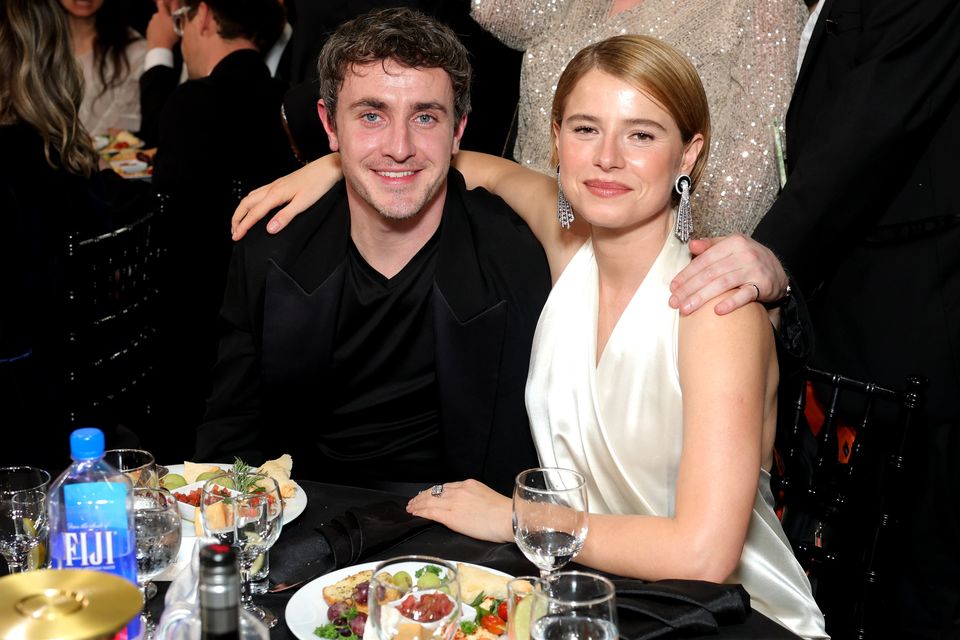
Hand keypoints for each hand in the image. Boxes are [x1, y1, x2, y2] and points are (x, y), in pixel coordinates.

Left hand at [146, 0, 178, 50]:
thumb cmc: (170, 36)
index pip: (161, 3)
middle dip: (164, 16)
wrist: (159, 47)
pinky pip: (153, 29)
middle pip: (159, 14)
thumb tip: (177, 5)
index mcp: (162, 14)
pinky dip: (157, 31)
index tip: (166, 2)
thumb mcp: (177, 23)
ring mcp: (150, 25)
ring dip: (161, 24)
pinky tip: (162, 36)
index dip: (164, 2)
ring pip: (156, 22)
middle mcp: (154, 17)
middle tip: (171, 23)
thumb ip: (177, 13)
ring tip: (167, 32)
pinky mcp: (148, 32)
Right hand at [231, 155, 341, 239]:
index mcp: (275, 194)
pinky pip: (258, 192)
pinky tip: (254, 206)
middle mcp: (272, 188)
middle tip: (233, 232)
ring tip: (239, 222)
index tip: (236, 237)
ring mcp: (275, 184)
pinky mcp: (280, 183)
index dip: (243, 226)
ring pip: (250, 197)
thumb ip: (286, 216)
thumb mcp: (303, 203)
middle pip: (246, 203)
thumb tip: (269, 229)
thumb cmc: (318, 184)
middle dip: (237, 218)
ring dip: (242, 210)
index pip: (254, 213)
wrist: (327, 168)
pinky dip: (250, 202)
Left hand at [406, 479, 512, 542]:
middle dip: (422, 497)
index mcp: (469, 484)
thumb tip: (467, 506)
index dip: (434, 492)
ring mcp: (454, 502)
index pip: (446, 487)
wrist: (508, 518)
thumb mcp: (486, 497)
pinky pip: (431, 512)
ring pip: (430, 500)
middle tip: (414, 502)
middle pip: (435, 492)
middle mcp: (459, 490)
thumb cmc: (504, 513)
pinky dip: (420, 512)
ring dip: (418, 504)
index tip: (428, 495)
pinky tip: (415, 514)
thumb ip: (473, 498)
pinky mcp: (451, 515)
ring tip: (411, 508)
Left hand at [669, 235, 787, 315]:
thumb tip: (691, 245)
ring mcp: (754, 269)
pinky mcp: (764, 285)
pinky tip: (717, 311)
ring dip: (701, 297)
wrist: (778, 270)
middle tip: (674, 302)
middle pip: (710, 273)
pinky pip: (745, 295)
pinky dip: (731, 303)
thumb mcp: (731, 247)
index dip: (686, 274)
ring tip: (686, 309)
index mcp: (733, 242)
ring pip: (723, 283)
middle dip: (689, 288)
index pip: (704, 260)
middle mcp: (744, 254)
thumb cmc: (747, 259)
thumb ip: (711, 245)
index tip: (673, 287)